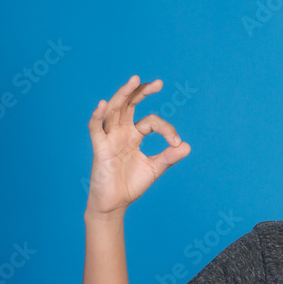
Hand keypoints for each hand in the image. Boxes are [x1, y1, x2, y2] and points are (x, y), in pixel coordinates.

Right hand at [86, 76, 190, 216]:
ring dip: (123, 94)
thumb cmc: (131, 184)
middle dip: (142, 92)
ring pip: (113, 110)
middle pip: (129, 104)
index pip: (151, 121)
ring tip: (134, 80)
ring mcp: (109, 138)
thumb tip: (187, 146)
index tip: (176, 142)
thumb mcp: (155, 168)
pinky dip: (97, 116)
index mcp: (134, 135)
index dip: (166, 128)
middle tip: (159, 82)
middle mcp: (121, 132)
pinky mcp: (99, 148)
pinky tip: (103, 103)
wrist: (115, 204)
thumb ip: (169, 157)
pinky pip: (95, 129)